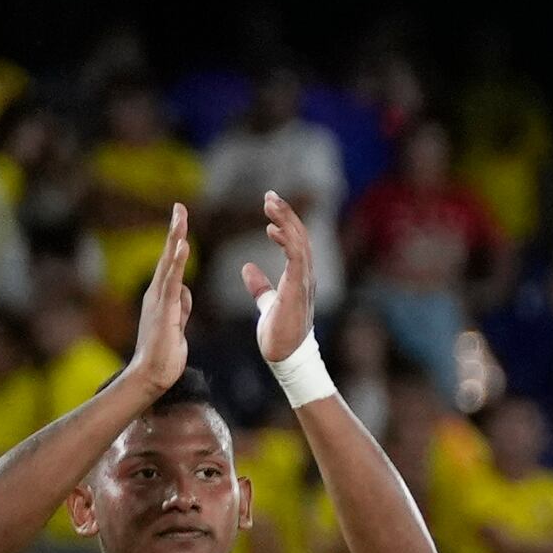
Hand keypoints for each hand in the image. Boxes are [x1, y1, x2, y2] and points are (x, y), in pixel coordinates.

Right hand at [125, 204, 194, 391]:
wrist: (151, 375)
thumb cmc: (164, 353)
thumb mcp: (177, 324)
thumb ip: (180, 306)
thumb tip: (185, 291)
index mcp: (161, 296)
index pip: (170, 262)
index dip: (176, 240)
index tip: (181, 218)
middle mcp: (156, 293)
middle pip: (167, 256)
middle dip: (174, 230)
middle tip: (180, 207)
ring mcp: (158, 300)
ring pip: (168, 264)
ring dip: (175, 240)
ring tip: (180, 218)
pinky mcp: (163, 310)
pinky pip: (171, 281)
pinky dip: (176, 263)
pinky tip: (182, 247)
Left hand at [241, 190, 317, 361]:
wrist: (285, 357)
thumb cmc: (279, 334)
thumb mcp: (267, 303)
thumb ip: (260, 287)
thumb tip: (248, 268)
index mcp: (298, 277)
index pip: (295, 242)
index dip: (284, 221)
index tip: (269, 206)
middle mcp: (305, 276)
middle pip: (300, 236)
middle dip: (286, 213)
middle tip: (270, 195)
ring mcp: (303, 282)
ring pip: (300, 242)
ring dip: (286, 221)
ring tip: (270, 203)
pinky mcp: (297, 290)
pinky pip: (296, 259)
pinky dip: (287, 241)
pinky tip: (273, 228)